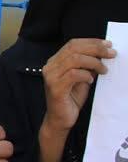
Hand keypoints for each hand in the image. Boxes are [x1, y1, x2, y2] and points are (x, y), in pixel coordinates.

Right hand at [38, 39, 115, 161]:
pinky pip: (74, 74)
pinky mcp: (55, 87)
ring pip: (74, 59)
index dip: (91, 42)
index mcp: (55, 61)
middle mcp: (50, 66)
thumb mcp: (82, 78)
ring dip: (94, 62)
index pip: (73, 44)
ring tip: (104, 70)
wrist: (60, 119)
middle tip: (111, 54)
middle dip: (96, 49)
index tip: (108, 45)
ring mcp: (51, 76)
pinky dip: (86, 75)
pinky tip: (91, 80)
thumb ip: (87, 66)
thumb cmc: (71, 98)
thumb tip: (103, 53)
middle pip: (74, 49)